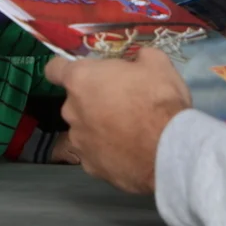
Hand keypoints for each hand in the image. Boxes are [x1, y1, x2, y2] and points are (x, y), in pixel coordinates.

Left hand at [46, 49, 190, 193]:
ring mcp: (79, 141)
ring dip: (100, 128)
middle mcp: (71, 110)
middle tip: (123, 103)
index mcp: (81, 80)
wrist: (170, 150)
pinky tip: (130, 152)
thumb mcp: (156, 63)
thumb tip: (138, 60)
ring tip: (129, 133)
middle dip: (94, 100)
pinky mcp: (90, 167)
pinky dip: (107, 152)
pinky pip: (95, 154)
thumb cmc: (158, 99)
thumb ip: (138, 57)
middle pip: (75, 102)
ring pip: (84, 130)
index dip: (66, 69)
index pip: (54, 69)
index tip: (83, 73)